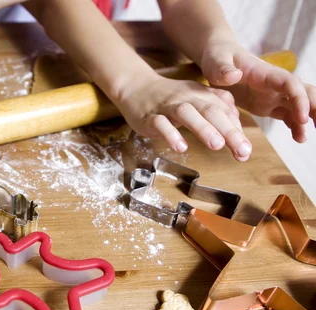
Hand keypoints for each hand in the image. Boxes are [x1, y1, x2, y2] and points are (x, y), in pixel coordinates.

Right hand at [114, 74, 251, 160]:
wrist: (136, 86)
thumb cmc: (170, 97)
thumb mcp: (196, 98)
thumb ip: (217, 109)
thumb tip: (238, 125)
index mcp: (201, 95)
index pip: (224, 112)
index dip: (237, 131)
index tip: (247, 150)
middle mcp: (187, 98)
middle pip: (211, 112)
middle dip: (228, 131)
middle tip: (242, 151)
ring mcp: (168, 106)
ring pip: (187, 114)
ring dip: (203, 129)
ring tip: (217, 145)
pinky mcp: (150, 116)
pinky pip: (161, 124)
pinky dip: (171, 134)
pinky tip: (180, 147)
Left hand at [200, 39, 314, 142]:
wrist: (217, 58)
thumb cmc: (217, 57)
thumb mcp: (215, 61)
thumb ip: (222, 69)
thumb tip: (234, 75)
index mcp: (265, 73)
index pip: (290, 83)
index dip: (299, 99)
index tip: (302, 117)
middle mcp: (274, 84)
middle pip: (303, 92)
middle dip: (315, 107)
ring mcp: (273, 95)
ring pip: (298, 106)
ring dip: (306, 120)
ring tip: (302, 139)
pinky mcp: (267, 105)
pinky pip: (286, 115)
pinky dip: (295, 126)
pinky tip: (299, 138)